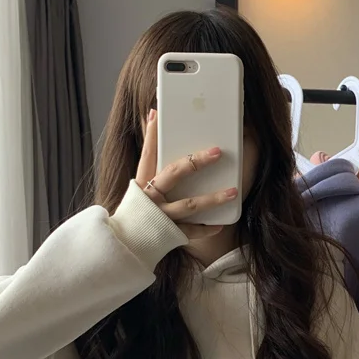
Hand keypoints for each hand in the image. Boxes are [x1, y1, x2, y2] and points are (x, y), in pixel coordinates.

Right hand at [135, 109, 237, 239]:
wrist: (125, 244)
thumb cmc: (137, 210)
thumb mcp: (140, 185)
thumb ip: (150, 156)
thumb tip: (152, 117)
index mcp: (142, 182)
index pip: (148, 154)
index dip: (152, 135)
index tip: (159, 114)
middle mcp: (151, 196)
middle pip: (174, 174)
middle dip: (196, 162)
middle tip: (217, 152)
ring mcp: (160, 216)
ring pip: (189, 205)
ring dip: (213, 198)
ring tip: (233, 191)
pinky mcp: (168, 234)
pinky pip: (191, 231)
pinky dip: (206, 229)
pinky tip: (220, 224)